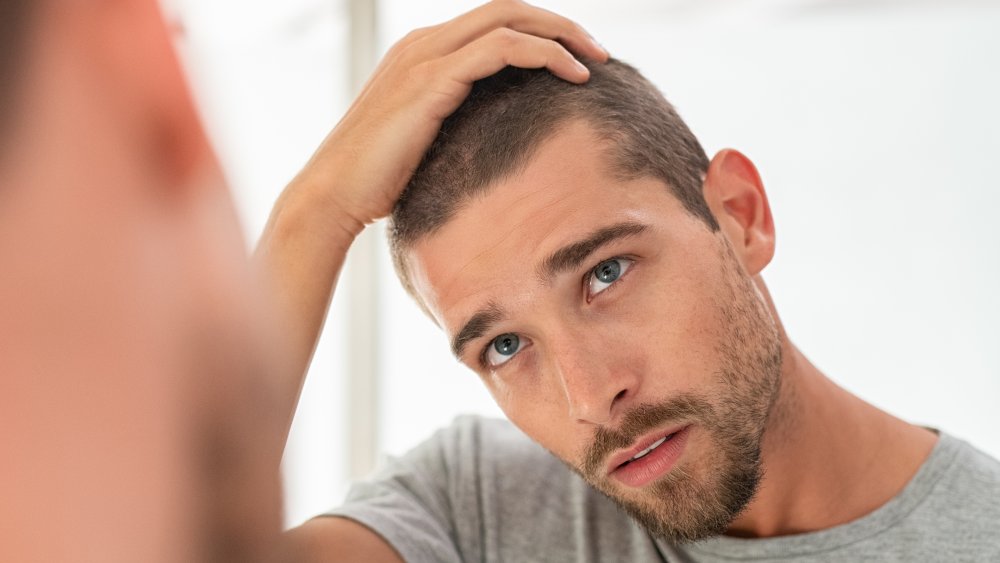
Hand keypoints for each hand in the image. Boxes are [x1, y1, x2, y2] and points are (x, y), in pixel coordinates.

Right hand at [295, 0, 608, 234]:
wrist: (333, 196)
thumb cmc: (377, 182)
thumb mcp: (424, 144)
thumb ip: (455, 127)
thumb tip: (498, 144)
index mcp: (422, 54)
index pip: (494, 22)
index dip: (541, 33)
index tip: (579, 59)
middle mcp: (423, 44)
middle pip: (507, 8)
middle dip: (560, 24)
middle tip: (600, 52)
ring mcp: (425, 57)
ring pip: (509, 19)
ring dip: (561, 34)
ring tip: (596, 62)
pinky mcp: (431, 81)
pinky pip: (502, 48)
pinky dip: (544, 54)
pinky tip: (573, 77)